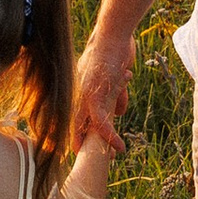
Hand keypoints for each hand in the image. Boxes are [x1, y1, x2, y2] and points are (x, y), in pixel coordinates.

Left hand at [72, 23, 135, 151]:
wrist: (113, 35)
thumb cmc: (115, 52)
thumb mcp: (116, 79)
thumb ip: (116, 97)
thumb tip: (120, 114)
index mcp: (81, 91)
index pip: (77, 118)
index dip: (79, 136)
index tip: (80, 153)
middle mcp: (79, 94)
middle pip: (78, 127)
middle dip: (85, 146)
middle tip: (92, 163)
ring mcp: (85, 95)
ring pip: (89, 128)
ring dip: (101, 145)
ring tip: (111, 158)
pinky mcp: (95, 94)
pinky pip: (101, 121)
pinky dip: (109, 135)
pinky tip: (118, 147)